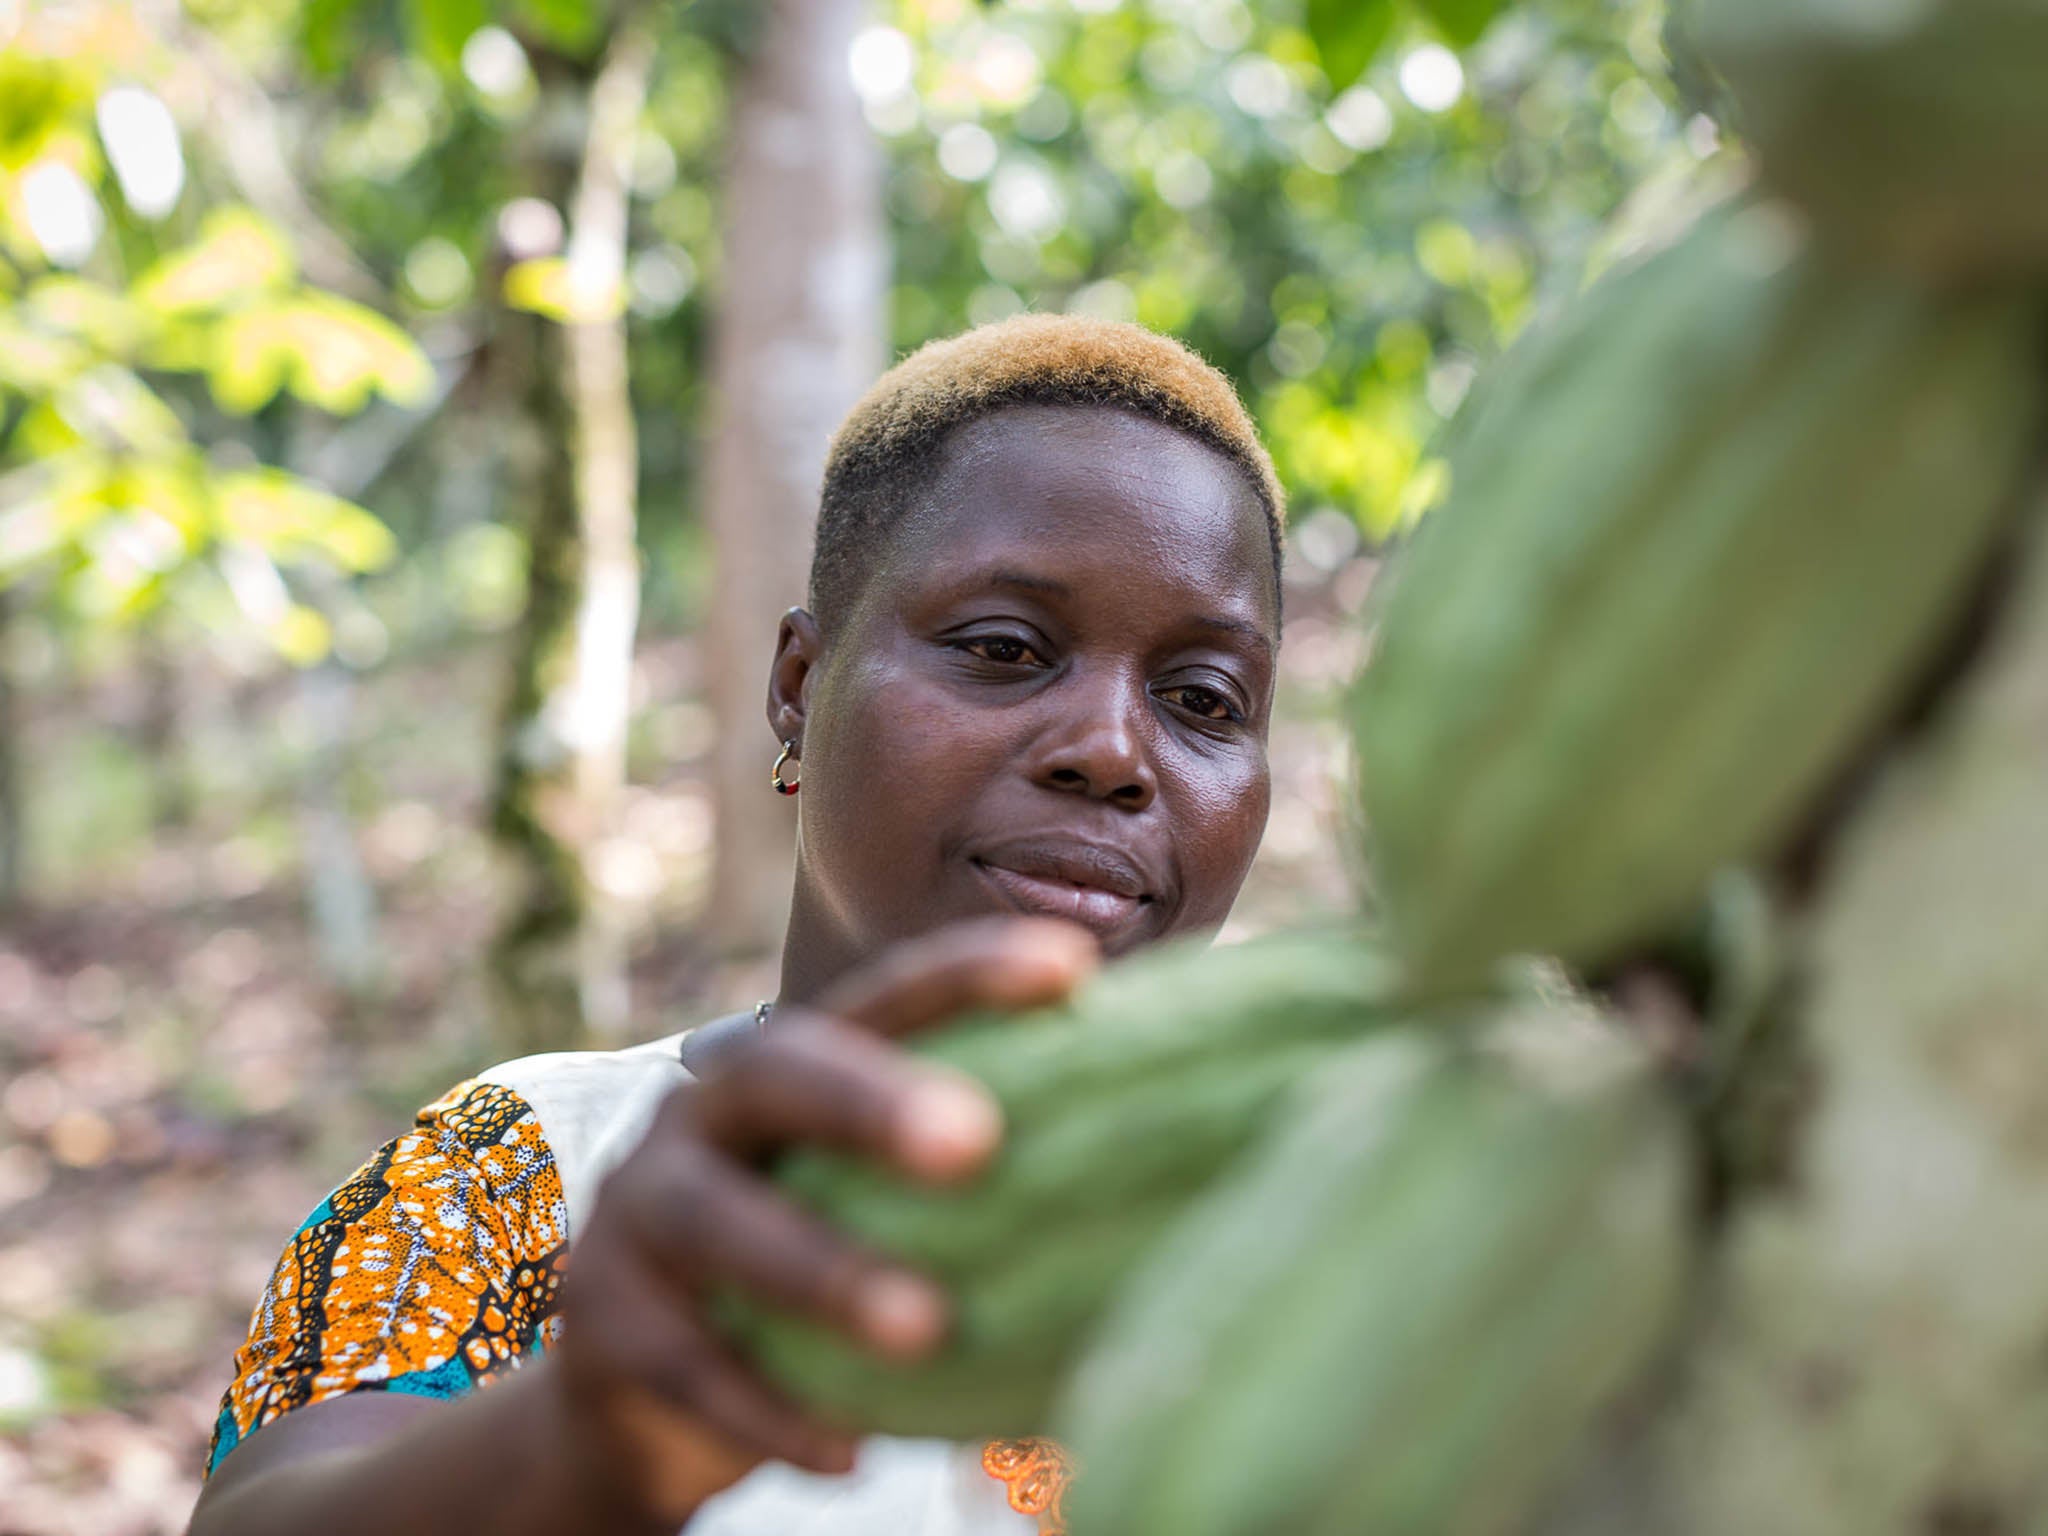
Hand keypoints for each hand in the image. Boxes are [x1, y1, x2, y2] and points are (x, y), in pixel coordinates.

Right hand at [546, 917, 1098, 1524]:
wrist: (634, 1391)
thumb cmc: (801, 1271)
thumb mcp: (863, 1208)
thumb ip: (959, 1182)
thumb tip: (1157, 1175)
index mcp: (787, 1070)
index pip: (881, 999)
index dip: (969, 973)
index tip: (1074, 969)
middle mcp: (703, 1117)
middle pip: (776, 1071)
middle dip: (871, 1097)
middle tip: (976, 1141)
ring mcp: (638, 1216)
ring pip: (719, 1225)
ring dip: (823, 1272)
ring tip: (925, 1326)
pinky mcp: (603, 1328)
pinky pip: (688, 1367)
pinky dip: (770, 1413)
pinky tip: (852, 1455)